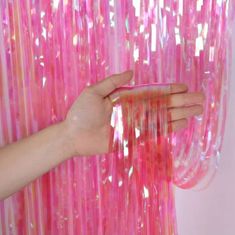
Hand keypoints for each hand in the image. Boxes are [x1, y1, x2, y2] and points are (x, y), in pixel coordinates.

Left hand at [64, 70, 204, 156]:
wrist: (73, 135)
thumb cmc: (81, 113)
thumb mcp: (94, 91)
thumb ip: (113, 82)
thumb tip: (132, 72)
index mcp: (125, 98)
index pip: (151, 93)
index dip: (168, 90)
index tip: (184, 87)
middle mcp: (133, 111)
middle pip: (161, 106)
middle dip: (181, 102)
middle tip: (199, 99)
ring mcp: (134, 125)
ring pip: (161, 118)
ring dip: (179, 115)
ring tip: (196, 111)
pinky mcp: (133, 138)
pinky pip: (154, 132)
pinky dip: (168, 129)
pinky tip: (182, 124)